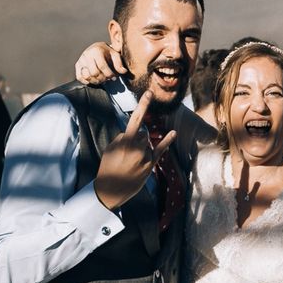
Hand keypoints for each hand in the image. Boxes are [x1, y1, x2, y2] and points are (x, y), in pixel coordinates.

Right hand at [75, 42, 127, 84]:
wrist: (97, 48)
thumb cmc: (108, 53)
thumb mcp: (115, 56)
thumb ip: (119, 64)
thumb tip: (123, 71)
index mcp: (96, 50)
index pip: (102, 66)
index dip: (109, 74)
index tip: (114, 77)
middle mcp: (87, 54)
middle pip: (94, 73)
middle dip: (103, 78)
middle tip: (107, 78)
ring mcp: (81, 60)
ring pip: (87, 76)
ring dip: (96, 81)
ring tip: (101, 79)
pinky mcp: (77, 65)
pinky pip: (80, 78)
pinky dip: (87, 81)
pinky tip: (94, 78)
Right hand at [94, 90, 175, 209]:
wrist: (111, 189)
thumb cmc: (108, 166)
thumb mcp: (110, 148)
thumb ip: (122, 137)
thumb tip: (135, 133)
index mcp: (126, 141)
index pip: (136, 119)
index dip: (143, 105)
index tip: (149, 93)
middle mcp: (138, 148)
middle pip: (142, 134)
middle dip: (135, 140)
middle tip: (125, 155)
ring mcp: (146, 157)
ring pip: (147, 143)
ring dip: (141, 148)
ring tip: (130, 163)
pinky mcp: (151, 165)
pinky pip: (161, 150)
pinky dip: (167, 140)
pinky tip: (173, 132)